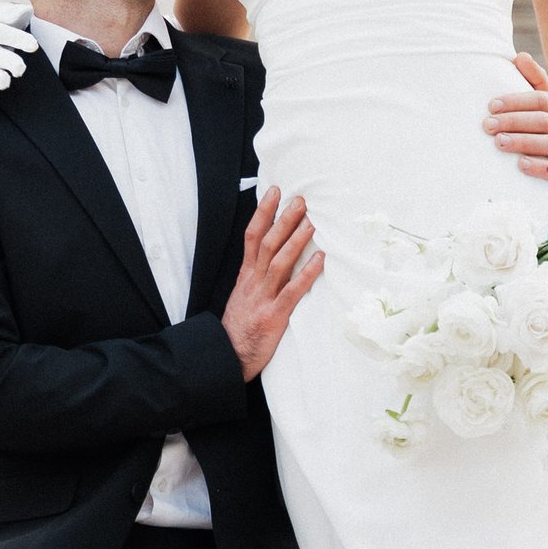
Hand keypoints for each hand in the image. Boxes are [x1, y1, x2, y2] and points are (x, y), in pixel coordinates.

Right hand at [222, 187, 321, 378]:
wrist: (227, 357)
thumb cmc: (240, 328)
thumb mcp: (244, 296)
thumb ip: (257, 277)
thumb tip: (273, 256)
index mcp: (246, 276)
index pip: (253, 236)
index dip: (263, 212)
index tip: (275, 192)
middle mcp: (253, 282)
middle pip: (267, 243)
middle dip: (283, 220)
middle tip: (300, 200)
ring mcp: (263, 298)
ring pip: (278, 262)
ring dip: (296, 240)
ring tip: (311, 223)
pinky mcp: (274, 316)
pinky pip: (291, 291)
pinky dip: (306, 273)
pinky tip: (320, 259)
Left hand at [484, 54, 547, 180]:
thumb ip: (536, 82)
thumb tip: (519, 56)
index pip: (541, 100)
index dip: (516, 101)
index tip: (491, 106)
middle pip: (543, 120)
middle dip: (514, 121)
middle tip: (488, 125)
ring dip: (523, 142)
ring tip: (499, 142)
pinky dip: (541, 168)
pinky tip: (521, 165)